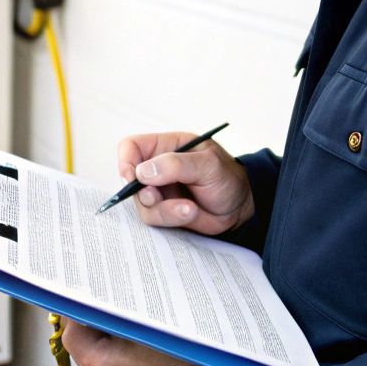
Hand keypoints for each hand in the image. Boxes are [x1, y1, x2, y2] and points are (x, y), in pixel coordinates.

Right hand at [116, 131, 252, 234]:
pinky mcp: (164, 211)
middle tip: (159, 197)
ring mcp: (159, 191)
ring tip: (189, 208)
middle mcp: (158, 168)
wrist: (240, 206)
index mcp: (166, 147)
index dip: (126, 160)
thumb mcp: (208, 165)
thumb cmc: (227, 177)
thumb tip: (142, 172)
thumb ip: (176, 165)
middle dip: (145, 192)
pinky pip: (154, 219)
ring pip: (141, 203)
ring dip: (164, 209)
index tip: (132, 177)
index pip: (131, 147)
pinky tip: (191, 212)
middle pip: (130, 179)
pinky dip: (171, 217)